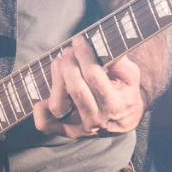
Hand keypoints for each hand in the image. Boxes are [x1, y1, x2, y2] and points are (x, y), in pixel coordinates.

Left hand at [31, 38, 147, 138]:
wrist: (124, 119)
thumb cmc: (125, 92)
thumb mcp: (130, 76)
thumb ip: (120, 62)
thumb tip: (101, 46)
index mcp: (115, 105)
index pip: (95, 77)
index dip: (84, 56)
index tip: (79, 41)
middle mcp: (97, 120)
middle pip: (76, 90)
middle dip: (69, 65)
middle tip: (69, 51)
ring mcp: (79, 128)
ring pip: (58, 106)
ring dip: (55, 80)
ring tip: (60, 64)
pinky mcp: (65, 131)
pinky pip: (45, 124)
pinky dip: (40, 109)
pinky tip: (47, 91)